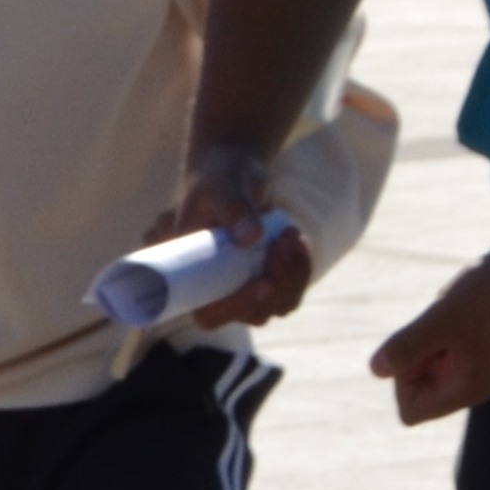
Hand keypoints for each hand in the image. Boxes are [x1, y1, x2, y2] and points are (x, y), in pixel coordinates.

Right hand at [162, 146, 314, 328]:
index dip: (234, 308)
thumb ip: (234, 209)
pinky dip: (301, 269)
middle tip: (285, 242)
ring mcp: (241, 289)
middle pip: (252, 315)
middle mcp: (215, 291)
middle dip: (278, 285)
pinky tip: (297, 240)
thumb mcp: (223, 187)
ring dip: (293, 276)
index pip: (208, 313)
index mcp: (188, 275)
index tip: (262, 284)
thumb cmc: (218, 179)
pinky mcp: (265, 281)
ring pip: (276, 306)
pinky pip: (290, 292)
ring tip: (291, 235)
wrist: (232, 174)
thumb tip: (250, 238)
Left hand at [368, 247, 489, 426]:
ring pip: (440, 361)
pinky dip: (454, 322)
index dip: (401, 380)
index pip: (411, 412)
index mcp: (467, 389)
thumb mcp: (443, 318)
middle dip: (420, 352)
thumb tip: (376, 371)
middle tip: (443, 320)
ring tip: (461, 308)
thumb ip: (407, 347)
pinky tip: (473, 300)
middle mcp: (481, 386)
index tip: (421, 344)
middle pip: (424, 387)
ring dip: (437, 333)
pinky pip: (459, 344)